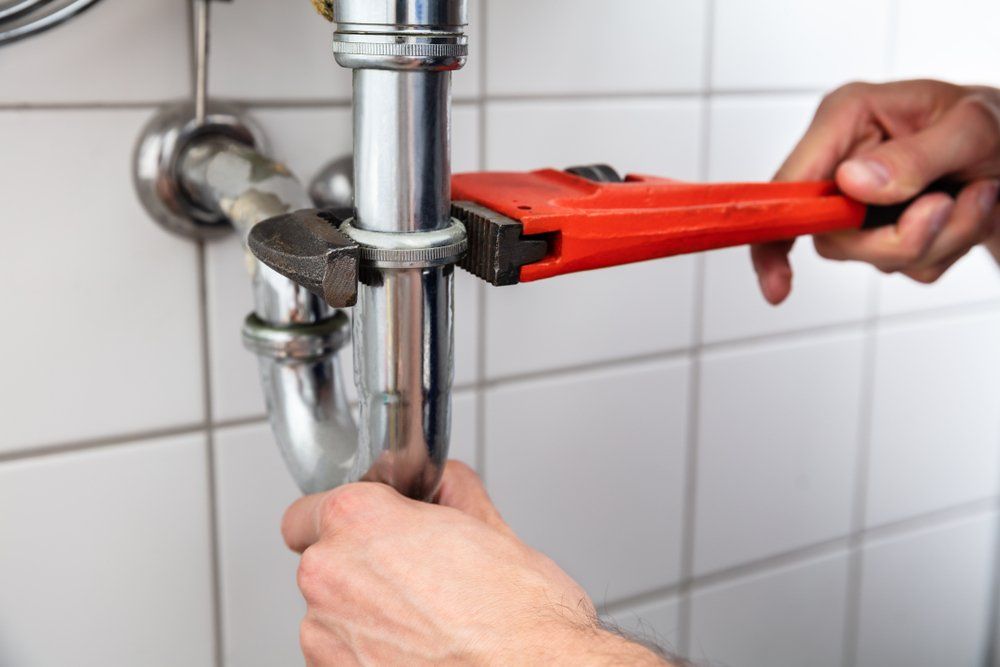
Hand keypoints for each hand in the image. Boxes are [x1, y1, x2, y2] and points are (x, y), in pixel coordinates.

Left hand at [282, 462, 669, 665]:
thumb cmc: (518, 619)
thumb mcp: (493, 528)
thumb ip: (452, 493)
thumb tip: (445, 483)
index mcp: (359, 520)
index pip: (308, 511)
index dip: (344, 521)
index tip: (370, 532)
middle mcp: (329, 575)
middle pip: (322, 563)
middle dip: (360, 567)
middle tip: (415, 577)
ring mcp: (325, 636)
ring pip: (329, 615)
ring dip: (363, 615)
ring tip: (424, 621)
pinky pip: (340, 657)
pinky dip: (368, 656)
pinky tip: (416, 652)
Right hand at [753, 80, 999, 304]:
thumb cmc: (999, 125)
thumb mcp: (974, 128)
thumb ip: (914, 157)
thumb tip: (852, 183)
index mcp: (847, 119)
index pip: (788, 186)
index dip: (775, 233)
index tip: (778, 285)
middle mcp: (843, 161)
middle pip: (832, 235)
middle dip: (897, 238)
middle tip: (948, 207)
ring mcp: (860, 200)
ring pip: (872, 256)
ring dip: (936, 239)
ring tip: (978, 195)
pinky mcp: (882, 230)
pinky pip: (903, 266)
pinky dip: (945, 248)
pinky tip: (968, 209)